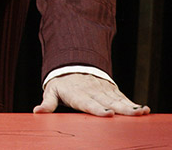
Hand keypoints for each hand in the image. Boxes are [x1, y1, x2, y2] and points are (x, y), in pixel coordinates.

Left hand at [34, 73, 149, 115]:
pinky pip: (123, 98)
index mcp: (78, 94)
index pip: (88, 103)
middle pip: (107, 102)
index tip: (108, 114)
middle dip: (120, 109)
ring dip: (130, 107)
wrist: (72, 65)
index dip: (98, 109)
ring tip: (141, 112)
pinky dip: (133, 104)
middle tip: (131, 114)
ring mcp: (103, 90)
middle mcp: (93, 92)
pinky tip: (143, 110)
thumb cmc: (62, 84)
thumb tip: (37, 111)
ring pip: (118, 100)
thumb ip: (47, 103)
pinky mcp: (111, 90)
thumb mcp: (51, 91)